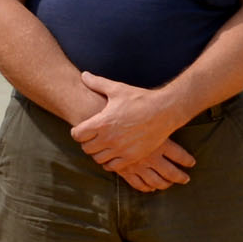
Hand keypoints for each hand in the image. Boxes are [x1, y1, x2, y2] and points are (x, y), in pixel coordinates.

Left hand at [69, 71, 195, 187]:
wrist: (165, 111)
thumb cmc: (140, 99)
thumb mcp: (117, 89)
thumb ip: (97, 83)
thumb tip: (84, 75)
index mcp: (102, 122)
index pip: (77, 135)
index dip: (77, 132)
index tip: (82, 129)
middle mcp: (110, 138)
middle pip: (86, 148)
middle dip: (87, 143)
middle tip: (92, 138)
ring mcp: (121, 149)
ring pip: (98, 159)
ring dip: (98, 153)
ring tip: (102, 145)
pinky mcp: (132, 157)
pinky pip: (113, 166)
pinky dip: (110, 162)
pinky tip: (113, 153)